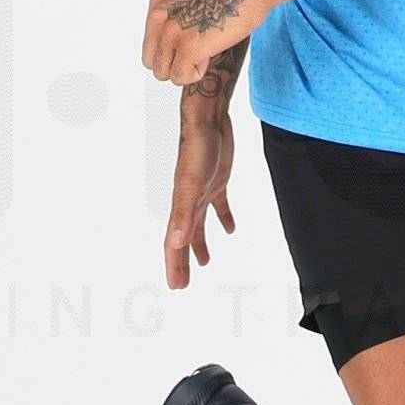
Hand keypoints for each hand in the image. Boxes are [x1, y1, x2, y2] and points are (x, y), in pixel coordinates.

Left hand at [142, 0, 271, 87]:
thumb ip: (175, 16)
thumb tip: (175, 41)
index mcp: (158, 4)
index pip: (150, 44)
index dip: (172, 49)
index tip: (192, 38)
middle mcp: (160, 18)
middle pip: (152, 61)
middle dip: (174, 62)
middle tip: (197, 51)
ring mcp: (172, 33)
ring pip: (163, 73)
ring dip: (185, 69)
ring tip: (205, 50)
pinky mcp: (188, 47)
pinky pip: (181, 77)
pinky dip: (196, 73)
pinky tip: (209, 54)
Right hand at [165, 113, 236, 290]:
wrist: (206, 119)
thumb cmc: (196, 148)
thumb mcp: (190, 184)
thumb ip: (182, 212)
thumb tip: (176, 242)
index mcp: (180, 205)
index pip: (174, 243)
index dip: (174, 264)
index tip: (176, 285)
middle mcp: (188, 201)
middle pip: (183, 238)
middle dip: (183, 261)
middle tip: (183, 283)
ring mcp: (202, 191)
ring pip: (199, 225)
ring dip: (199, 244)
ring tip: (205, 262)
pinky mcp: (216, 181)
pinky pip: (219, 205)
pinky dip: (224, 219)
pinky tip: (230, 229)